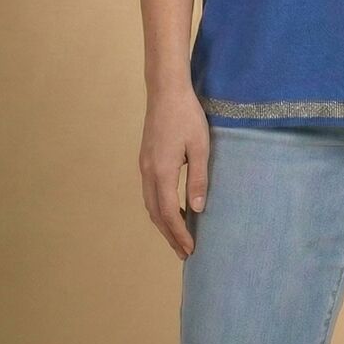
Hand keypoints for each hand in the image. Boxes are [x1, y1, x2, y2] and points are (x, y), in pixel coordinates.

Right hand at [138, 87, 209, 260]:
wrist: (166, 91)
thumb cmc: (187, 116)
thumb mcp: (199, 147)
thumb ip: (198, 178)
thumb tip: (197, 209)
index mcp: (161, 172)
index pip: (168, 212)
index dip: (179, 233)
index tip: (190, 249)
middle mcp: (148, 172)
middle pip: (155, 213)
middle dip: (169, 234)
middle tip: (184, 252)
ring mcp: (144, 165)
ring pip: (150, 203)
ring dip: (163, 222)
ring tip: (179, 235)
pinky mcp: (145, 158)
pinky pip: (149, 191)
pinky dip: (159, 207)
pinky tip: (172, 207)